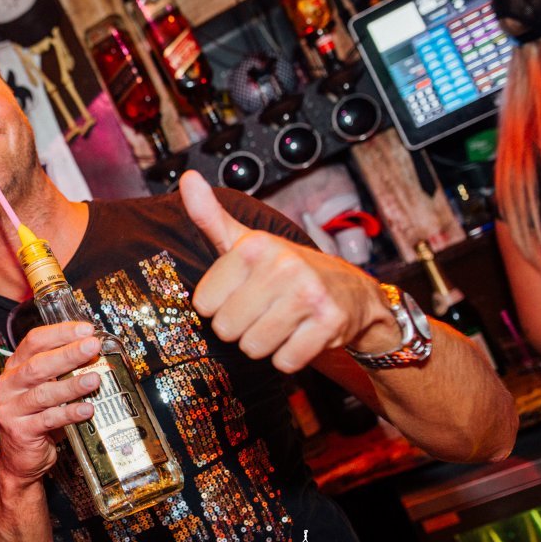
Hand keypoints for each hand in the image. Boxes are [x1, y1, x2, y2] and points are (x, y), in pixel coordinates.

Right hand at [0, 322, 102, 481]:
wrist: (20, 459)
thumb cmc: (38, 418)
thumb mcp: (45, 390)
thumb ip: (62, 373)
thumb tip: (96, 354)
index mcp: (14, 369)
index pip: (33, 342)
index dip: (59, 333)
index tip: (85, 329)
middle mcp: (8, 386)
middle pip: (37, 365)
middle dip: (67, 354)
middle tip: (91, 346)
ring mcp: (11, 410)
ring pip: (43, 393)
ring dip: (71, 385)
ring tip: (94, 379)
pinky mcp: (20, 432)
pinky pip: (48, 420)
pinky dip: (69, 413)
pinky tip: (86, 409)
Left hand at [180, 171, 397, 372]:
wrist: (353, 292)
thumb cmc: (286, 269)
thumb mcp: (246, 242)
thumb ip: (211, 217)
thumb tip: (187, 179)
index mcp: (254, 246)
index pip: (203, 304)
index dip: (220, 306)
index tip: (241, 294)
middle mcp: (282, 266)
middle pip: (226, 329)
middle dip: (241, 328)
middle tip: (262, 312)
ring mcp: (308, 295)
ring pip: (253, 348)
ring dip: (264, 344)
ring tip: (281, 323)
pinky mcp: (330, 324)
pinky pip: (284, 362)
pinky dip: (289, 357)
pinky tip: (300, 336)